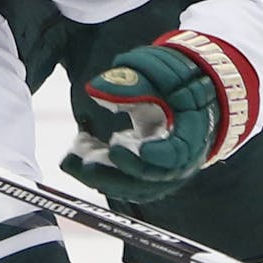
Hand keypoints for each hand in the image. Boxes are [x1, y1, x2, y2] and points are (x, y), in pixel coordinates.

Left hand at [61, 31, 250, 203]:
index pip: (174, 155)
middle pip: (148, 181)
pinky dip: (102, 174)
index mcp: (191, 134)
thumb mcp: (158, 74)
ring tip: (71, 158)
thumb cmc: (176, 82)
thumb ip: (130, 84)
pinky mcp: (149, 175)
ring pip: (133, 187)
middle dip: (112, 173)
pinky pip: (125, 183)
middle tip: (82, 160)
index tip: (117, 146)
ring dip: (101, 176)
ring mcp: (164, 172)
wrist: (191, 94)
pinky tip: (79, 155)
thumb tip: (96, 90)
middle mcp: (181, 161)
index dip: (149, 155)